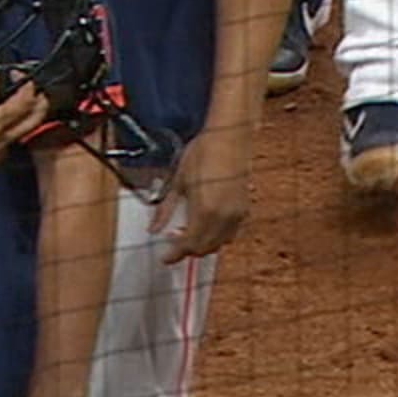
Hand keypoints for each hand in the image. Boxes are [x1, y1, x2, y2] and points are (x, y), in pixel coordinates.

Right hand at [0, 70, 50, 196]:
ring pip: (34, 116)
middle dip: (25, 82)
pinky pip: (24, 131)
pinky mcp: (6, 150)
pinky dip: (27, 120)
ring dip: (39, 101)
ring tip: (35, 93)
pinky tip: (21, 116)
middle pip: (25, 97)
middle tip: (19, 76)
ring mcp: (4, 139)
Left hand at [150, 122, 252, 261]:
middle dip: (188, 250)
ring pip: (219, 244)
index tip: (165, 258)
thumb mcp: (177, 182)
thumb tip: (153, 228)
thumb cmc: (203, 154)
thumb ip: (165, 210)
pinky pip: (230, 233)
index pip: (188, 245)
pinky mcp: (244, 209)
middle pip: (205, 249)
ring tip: (186, 232)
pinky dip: (216, 236)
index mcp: (204, 211)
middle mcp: (224, 217)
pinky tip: (204, 224)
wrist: (229, 138)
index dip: (175, 255)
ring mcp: (237, 214)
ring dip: (203, 244)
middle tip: (172, 244)